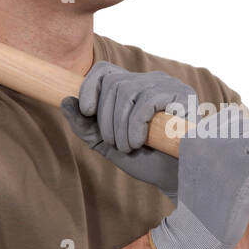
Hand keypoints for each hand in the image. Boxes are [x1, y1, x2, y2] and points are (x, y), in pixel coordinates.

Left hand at [60, 61, 194, 199]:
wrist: (175, 178)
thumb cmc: (146, 160)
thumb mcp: (108, 145)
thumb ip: (85, 127)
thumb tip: (65, 101)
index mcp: (132, 88)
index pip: (103, 70)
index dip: (89, 87)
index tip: (87, 112)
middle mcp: (149, 80)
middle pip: (113, 83)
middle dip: (106, 119)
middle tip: (117, 144)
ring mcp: (167, 84)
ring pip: (127, 91)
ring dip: (121, 126)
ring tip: (129, 146)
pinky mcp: (183, 94)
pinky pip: (147, 101)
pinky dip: (136, 124)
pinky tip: (140, 141)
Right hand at [149, 105, 248, 248]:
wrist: (196, 234)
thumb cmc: (198, 205)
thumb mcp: (194, 169)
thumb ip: (209, 149)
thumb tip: (233, 134)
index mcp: (193, 138)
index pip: (229, 118)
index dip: (242, 131)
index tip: (246, 146)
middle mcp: (208, 142)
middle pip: (247, 126)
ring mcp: (227, 155)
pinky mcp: (245, 171)